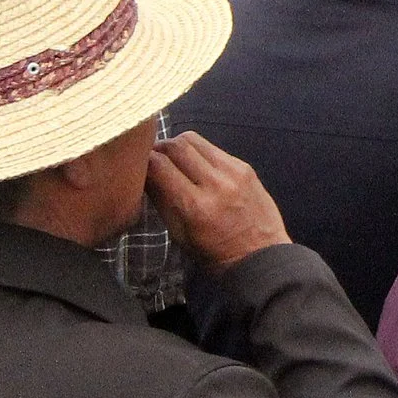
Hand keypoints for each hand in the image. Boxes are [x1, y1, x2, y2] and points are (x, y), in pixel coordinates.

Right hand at [148, 131, 290, 269]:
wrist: (261, 257)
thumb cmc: (214, 253)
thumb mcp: (180, 235)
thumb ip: (161, 201)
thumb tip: (143, 174)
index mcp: (194, 206)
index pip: (159, 166)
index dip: (142, 160)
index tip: (136, 164)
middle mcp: (215, 183)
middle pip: (177, 145)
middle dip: (158, 147)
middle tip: (151, 157)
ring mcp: (233, 171)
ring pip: (195, 140)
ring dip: (178, 146)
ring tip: (172, 159)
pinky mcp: (245, 166)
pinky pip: (214, 149)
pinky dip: (199, 153)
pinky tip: (196, 166)